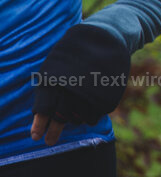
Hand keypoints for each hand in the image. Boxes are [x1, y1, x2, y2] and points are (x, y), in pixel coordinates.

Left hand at [31, 24, 130, 144]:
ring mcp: (91, 91)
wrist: (108, 36)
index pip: (46, 107)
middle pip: (61, 116)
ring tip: (72, 116)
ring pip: (78, 117)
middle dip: (54, 130)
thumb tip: (42, 113)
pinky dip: (89, 116)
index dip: (40, 124)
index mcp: (58, 77)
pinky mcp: (107, 95)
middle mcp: (74, 86)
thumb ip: (50, 85)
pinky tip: (87, 110)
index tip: (36, 137)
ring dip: (73, 120)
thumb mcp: (59, 62)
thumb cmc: (77, 51)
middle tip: (50, 140)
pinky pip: (94, 115)